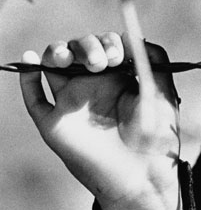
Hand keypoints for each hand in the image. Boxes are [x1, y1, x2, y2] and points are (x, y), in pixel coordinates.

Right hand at [19, 32, 182, 209]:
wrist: (142, 173)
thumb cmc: (156, 135)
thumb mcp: (163, 91)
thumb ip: (155, 60)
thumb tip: (132, 36)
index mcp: (118, 77)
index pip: (104, 45)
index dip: (108, 41)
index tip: (120, 55)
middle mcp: (92, 86)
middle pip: (77, 49)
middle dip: (88, 44)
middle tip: (103, 62)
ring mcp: (71, 102)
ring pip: (52, 65)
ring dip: (57, 51)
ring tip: (70, 58)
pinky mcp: (54, 123)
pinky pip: (34, 99)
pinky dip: (27, 78)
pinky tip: (29, 61)